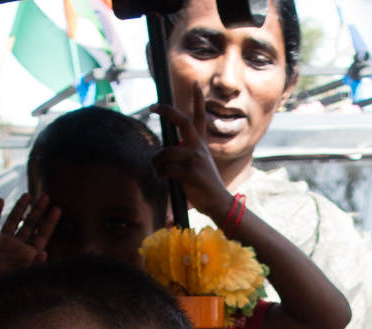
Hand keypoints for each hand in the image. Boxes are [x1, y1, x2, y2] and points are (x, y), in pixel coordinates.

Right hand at [0, 193, 59, 273]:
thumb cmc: (5, 283)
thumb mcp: (21, 274)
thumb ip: (33, 264)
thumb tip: (44, 254)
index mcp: (28, 253)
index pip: (42, 235)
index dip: (50, 222)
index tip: (57, 209)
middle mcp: (18, 246)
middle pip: (31, 224)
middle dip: (38, 210)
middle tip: (46, 196)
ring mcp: (5, 242)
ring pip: (14, 221)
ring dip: (21, 208)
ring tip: (28, 195)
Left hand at [149, 104, 233, 219]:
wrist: (218, 202)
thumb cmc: (203, 185)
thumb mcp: (197, 164)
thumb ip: (184, 154)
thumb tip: (165, 151)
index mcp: (200, 144)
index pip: (200, 117)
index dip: (198, 99)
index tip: (194, 84)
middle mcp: (198, 147)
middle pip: (182, 121)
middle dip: (167, 111)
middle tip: (153, 106)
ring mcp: (194, 158)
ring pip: (167, 151)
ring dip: (157, 161)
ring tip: (158, 169)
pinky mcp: (190, 172)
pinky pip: (167, 168)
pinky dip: (161, 173)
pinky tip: (164, 177)